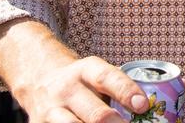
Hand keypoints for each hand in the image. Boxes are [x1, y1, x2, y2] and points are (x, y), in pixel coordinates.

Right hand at [10, 53, 147, 122]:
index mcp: (85, 71)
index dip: (126, 92)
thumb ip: (116, 88)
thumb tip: (147, 107)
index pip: (107, 78)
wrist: (38, 81)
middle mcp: (67, 89)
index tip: (142, 105)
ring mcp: (51, 110)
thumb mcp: (94, 75)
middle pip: (95, 114)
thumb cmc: (79, 83)